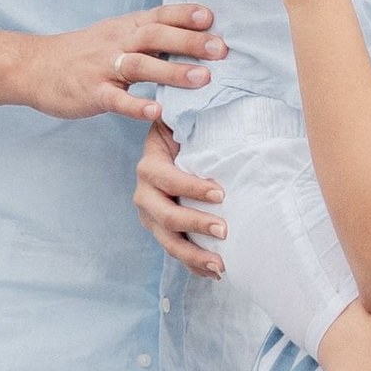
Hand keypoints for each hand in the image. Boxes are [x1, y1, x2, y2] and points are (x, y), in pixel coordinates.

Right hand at [20, 0, 226, 120]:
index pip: (160, 15)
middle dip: (189, 41)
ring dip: (172, 71)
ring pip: (140, 65)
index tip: (212, 18)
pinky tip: (156, 111)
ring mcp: (103, 68)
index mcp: (126, 27)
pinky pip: (116, 99)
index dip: (185, 15)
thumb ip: (150, 37)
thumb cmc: (84, 54)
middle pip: (156, 36)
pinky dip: (136, 105)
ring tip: (202, 79)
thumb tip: (195, 38)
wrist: (34, 66)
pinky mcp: (91, 93)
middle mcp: (117, 42)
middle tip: (221, 49)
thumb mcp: (116, 36)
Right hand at [134, 117, 228, 272]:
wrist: (174, 150)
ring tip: (221, 266)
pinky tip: (216, 274)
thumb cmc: (187, 136)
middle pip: (164, 216)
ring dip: (194, 256)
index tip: (220, 193)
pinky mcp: (163, 233)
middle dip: (194, 225)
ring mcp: (152, 217)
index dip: (191, 187)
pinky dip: (195, 266)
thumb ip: (193, 118)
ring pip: (168, 242)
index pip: (166, 179)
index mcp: (151, 165)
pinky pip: (177, 253)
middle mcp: (145, 194)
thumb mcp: (184, 122)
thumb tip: (214, 96)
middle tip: (225, 230)